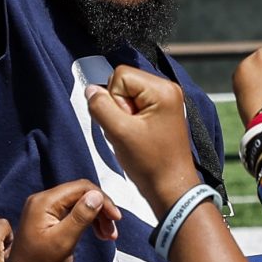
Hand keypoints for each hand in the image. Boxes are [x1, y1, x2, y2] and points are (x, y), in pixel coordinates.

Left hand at [9, 180, 118, 261]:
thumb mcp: (63, 242)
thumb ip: (80, 217)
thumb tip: (97, 194)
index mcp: (44, 202)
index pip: (81, 188)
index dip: (102, 199)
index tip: (117, 219)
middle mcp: (43, 201)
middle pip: (81, 194)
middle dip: (101, 209)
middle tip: (113, 232)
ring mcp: (44, 211)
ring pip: (79, 204)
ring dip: (97, 217)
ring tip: (108, 236)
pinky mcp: (48, 221)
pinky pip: (73, 214)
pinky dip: (88, 222)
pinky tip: (98, 234)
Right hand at [85, 64, 201, 207]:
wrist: (171, 187)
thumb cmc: (152, 164)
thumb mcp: (119, 133)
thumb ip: (100, 107)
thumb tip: (90, 89)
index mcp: (162, 89)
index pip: (120, 74)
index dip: (114, 99)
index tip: (125, 123)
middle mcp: (166, 89)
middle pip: (123, 82)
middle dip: (117, 107)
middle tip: (129, 131)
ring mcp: (165, 100)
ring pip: (126, 95)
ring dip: (121, 116)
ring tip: (133, 136)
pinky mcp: (161, 112)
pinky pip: (134, 106)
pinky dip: (128, 121)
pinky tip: (136, 137)